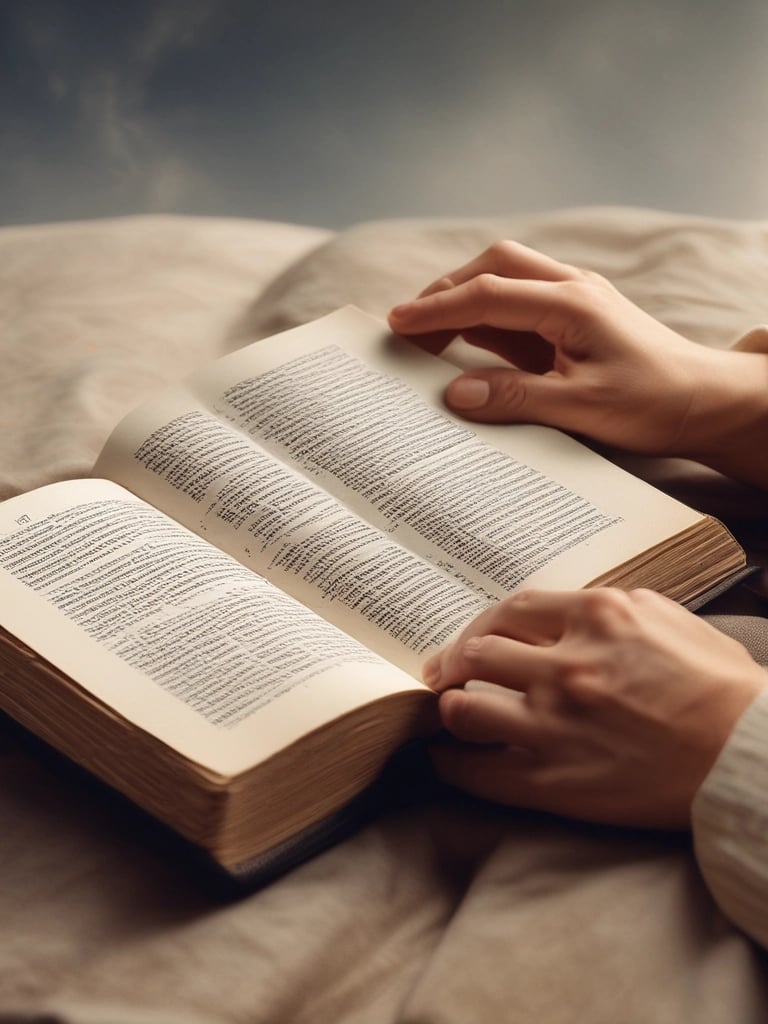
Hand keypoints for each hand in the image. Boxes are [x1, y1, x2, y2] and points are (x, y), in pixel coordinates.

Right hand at [388, 241, 767, 485]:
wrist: (705, 401)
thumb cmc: (654, 402)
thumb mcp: (582, 408)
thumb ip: (515, 398)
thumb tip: (455, 393)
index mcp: (572, 304)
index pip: (489, 295)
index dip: (437, 309)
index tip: (396, 324)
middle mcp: (572, 289)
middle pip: (495, 266)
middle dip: (446, 290)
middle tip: (408, 325)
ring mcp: (575, 300)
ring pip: (507, 280)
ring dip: (465, 300)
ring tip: (427, 335)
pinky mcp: (575, 319)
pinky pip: (520, 307)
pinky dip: (487, 319)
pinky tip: (468, 345)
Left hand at [423, 588, 766, 828]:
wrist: (752, 757)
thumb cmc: (723, 689)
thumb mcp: (667, 619)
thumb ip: (608, 610)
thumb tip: (564, 615)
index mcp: (597, 617)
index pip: (511, 610)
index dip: (480, 625)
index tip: (472, 640)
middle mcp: (566, 665)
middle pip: (477, 654)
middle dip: (456, 664)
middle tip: (447, 675)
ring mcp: (555, 724)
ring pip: (463, 708)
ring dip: (452, 709)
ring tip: (451, 713)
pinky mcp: (553, 780)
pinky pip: (476, 769)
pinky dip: (453, 762)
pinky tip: (449, 758)